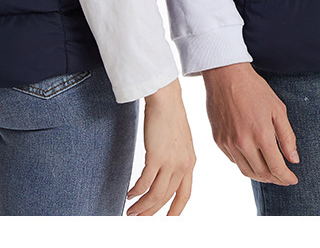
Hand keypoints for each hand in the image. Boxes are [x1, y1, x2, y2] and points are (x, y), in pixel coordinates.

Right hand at [126, 79, 194, 215]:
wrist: (166, 99)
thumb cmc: (170, 116)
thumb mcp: (181, 141)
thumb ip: (178, 159)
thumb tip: (167, 174)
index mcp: (190, 163)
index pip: (184, 196)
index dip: (175, 212)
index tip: (166, 221)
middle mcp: (183, 166)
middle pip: (166, 199)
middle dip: (151, 213)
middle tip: (139, 220)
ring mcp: (170, 162)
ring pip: (155, 195)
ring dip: (142, 207)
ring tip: (131, 211)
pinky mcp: (156, 157)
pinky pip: (144, 184)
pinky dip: (136, 193)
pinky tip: (129, 194)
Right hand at [202, 62, 298, 184]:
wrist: (225, 75)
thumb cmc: (254, 89)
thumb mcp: (277, 109)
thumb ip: (287, 136)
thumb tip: (294, 159)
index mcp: (261, 134)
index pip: (276, 168)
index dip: (286, 177)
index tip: (293, 180)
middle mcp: (243, 143)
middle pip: (261, 174)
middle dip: (275, 179)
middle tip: (283, 178)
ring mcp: (228, 143)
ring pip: (246, 171)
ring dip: (260, 176)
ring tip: (269, 174)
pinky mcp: (218, 140)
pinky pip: (233, 160)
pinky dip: (245, 164)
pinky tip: (253, 159)